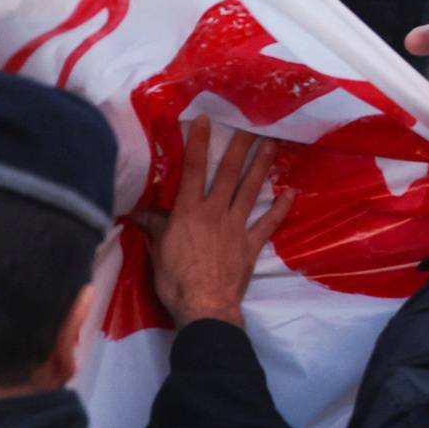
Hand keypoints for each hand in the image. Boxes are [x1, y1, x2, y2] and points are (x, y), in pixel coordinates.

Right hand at [134, 117, 294, 326]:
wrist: (205, 307)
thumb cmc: (175, 281)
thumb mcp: (157, 252)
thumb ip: (153, 227)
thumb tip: (137, 212)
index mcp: (188, 212)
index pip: (192, 170)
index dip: (198, 143)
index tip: (205, 119)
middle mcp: (214, 213)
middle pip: (228, 174)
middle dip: (239, 146)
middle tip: (251, 123)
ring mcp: (236, 228)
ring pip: (250, 191)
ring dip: (261, 167)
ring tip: (272, 144)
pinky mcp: (251, 245)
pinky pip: (268, 224)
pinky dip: (280, 208)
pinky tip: (291, 192)